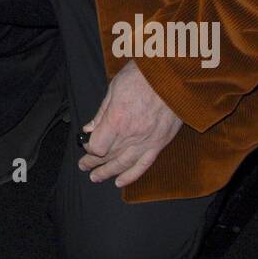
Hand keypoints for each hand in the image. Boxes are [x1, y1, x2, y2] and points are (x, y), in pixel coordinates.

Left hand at [77, 59, 182, 188]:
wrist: (173, 76)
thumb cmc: (142, 76)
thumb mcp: (114, 88)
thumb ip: (102, 112)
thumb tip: (90, 128)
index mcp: (117, 120)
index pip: (97, 146)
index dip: (89, 149)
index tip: (86, 146)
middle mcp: (131, 135)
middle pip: (108, 156)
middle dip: (94, 163)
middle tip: (84, 167)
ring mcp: (147, 141)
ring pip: (124, 164)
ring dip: (108, 173)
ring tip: (96, 178)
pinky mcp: (160, 143)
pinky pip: (144, 165)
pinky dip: (131, 175)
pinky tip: (120, 182)